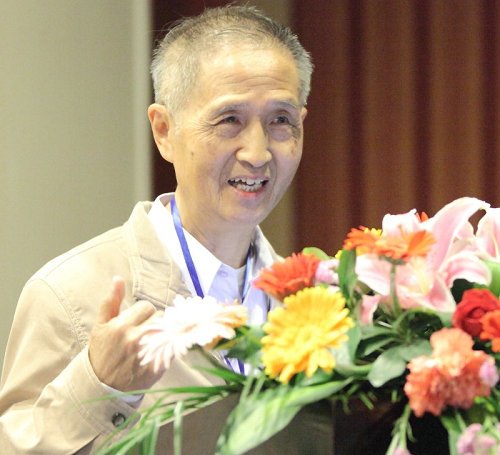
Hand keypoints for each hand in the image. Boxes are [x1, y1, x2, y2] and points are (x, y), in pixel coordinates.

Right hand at [88, 276, 164, 391]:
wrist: (101, 385)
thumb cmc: (102, 351)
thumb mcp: (101, 325)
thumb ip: (111, 301)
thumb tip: (118, 278)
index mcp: (120, 326)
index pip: (146, 306)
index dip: (143, 313)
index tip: (137, 321)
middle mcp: (135, 339)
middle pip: (160, 317)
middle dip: (155, 321)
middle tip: (146, 330)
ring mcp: (147, 354)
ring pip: (168, 330)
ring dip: (164, 332)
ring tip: (154, 339)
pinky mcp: (157, 367)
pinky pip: (173, 348)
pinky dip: (170, 347)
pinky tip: (161, 350)